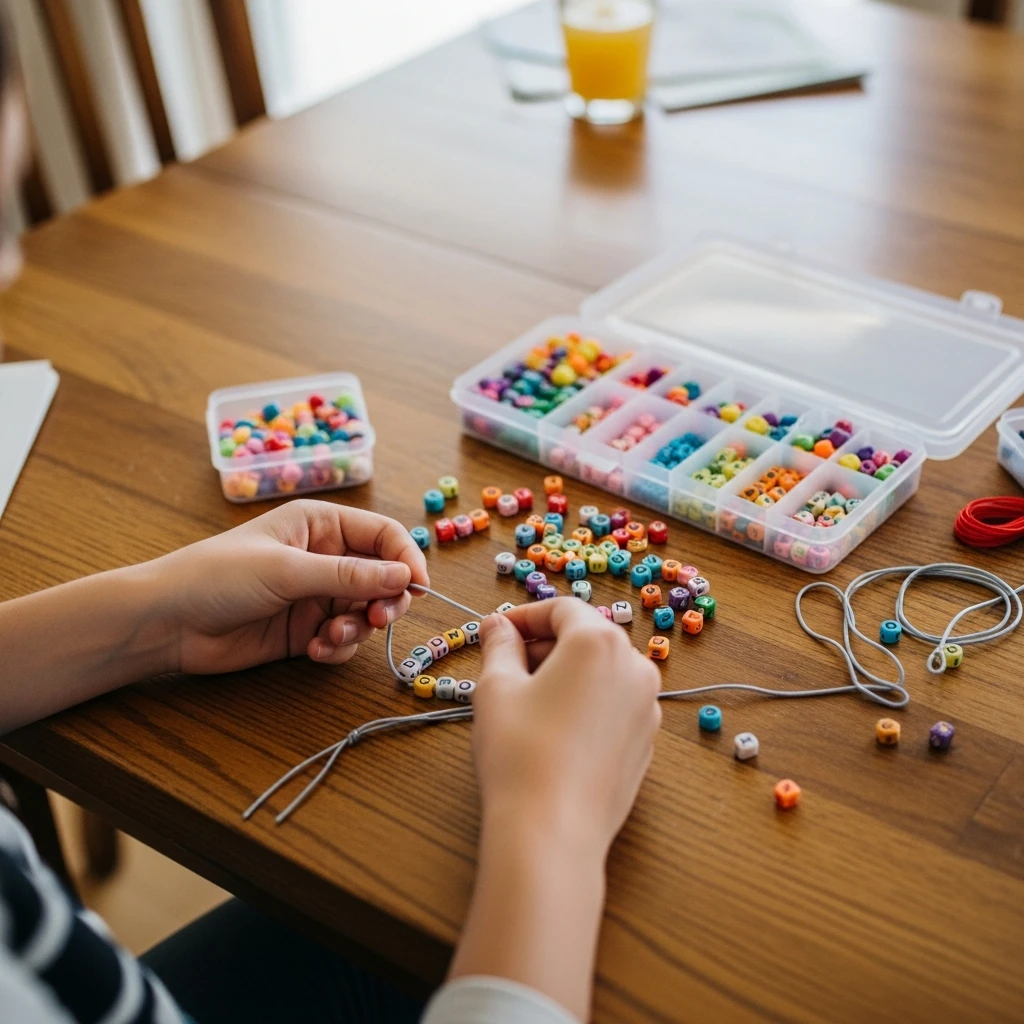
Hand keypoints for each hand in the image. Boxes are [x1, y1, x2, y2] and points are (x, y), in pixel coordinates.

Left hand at [150, 500, 428, 674]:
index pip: (384, 535)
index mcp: (321, 525)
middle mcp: (325, 557)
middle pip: (383, 576)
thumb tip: (405, 575)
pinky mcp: (306, 629)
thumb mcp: (286, 570)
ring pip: (366, 611)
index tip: (417, 587)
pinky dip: (337, 647)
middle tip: (377, 618)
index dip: (406, 558)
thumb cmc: (216, 577)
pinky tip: (313, 650)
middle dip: (385, 600)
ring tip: (329, 637)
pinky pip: (343, 638)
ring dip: (357, 628)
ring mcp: (316, 594)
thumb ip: (348, 574)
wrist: (167, 623)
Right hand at [474, 598, 661, 855]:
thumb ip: (500, 646)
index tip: (497, 632)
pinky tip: (553, 730)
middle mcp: (634, 667)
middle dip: (545, 645)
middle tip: (505, 665)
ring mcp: (647, 707)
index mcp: (598, 642)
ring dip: (566, 674)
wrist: (552, 831)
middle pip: (586, 637)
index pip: (561, 610)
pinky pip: (613, 706)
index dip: (524, 617)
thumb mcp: (496, 688)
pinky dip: (586, 704)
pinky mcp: (646, 742)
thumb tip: (498, 627)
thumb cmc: (520, 752)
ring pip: (602, 673)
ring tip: (526, 700)